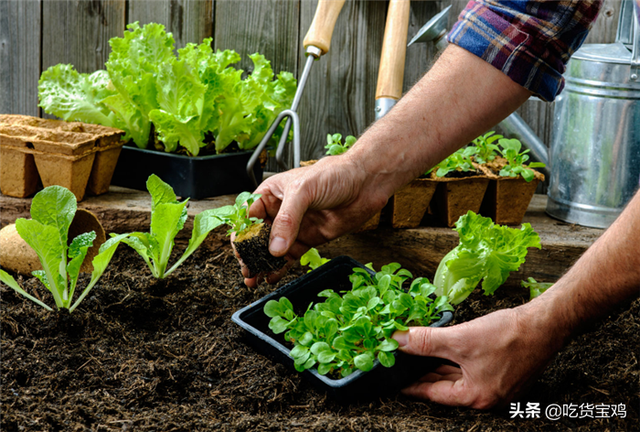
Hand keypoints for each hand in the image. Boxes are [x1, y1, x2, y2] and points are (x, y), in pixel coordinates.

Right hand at [239, 155, 388, 286]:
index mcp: (271, 193)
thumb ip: (287, 219)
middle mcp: (280, 211)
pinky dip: (280, 268)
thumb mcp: (304, 191)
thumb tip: (274, 247)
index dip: (242, 234)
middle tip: (246, 269)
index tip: (240, 250)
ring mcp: (294, 227)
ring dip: (262, 264)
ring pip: (272, 249)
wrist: (365, 183)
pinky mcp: (308, 239)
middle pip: (257, 236)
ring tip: (254, 278)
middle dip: (249, 253)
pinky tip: (272, 277)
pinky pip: (289, 257)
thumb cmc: (334, 174)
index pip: (248, 216)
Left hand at [392, 306, 562, 408]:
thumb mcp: (460, 339)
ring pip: (458, 377)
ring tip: (418, 356)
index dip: (411, 385)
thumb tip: (398, 341)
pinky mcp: (503, 372)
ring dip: (439, 366)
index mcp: (476, 397)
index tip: (395, 380)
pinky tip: (444, 349)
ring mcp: (497, 386)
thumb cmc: (509, 336)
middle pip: (445, 387)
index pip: (433, 394)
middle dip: (424, 374)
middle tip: (402, 364)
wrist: (546, 324)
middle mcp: (487, 397)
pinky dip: (455, 361)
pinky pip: (471, 370)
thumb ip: (426, 342)